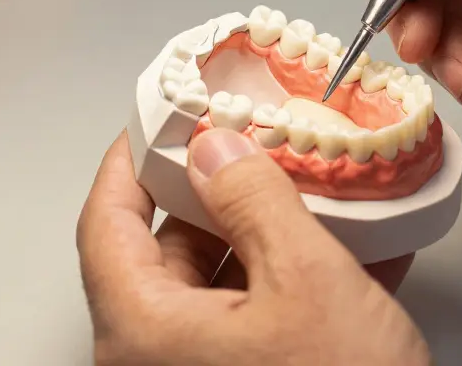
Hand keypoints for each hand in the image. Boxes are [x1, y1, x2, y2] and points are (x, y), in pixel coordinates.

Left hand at [77, 129, 429, 364]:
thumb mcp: (306, 280)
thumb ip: (255, 200)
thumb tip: (216, 149)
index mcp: (145, 332)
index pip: (105, 224)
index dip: (128, 162)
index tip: (154, 120)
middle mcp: (158, 361)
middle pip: (164, 252)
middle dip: (217, 193)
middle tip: (251, 144)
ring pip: (220, 285)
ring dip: (269, 234)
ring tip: (316, 189)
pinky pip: (259, 320)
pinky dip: (298, 280)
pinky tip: (356, 249)